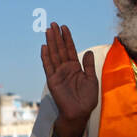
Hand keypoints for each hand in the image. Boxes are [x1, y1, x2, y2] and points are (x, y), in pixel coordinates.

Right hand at [40, 22, 97, 136]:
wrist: (79, 113)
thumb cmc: (87, 99)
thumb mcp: (92, 79)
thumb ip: (89, 65)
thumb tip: (88, 51)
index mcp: (75, 67)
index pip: (70, 49)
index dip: (67, 38)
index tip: (64, 27)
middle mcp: (65, 69)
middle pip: (60, 49)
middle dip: (57, 37)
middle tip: (53, 24)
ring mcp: (58, 74)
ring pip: (54, 55)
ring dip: (51, 43)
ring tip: (48, 30)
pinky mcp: (52, 80)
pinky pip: (48, 66)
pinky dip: (46, 57)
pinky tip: (44, 47)